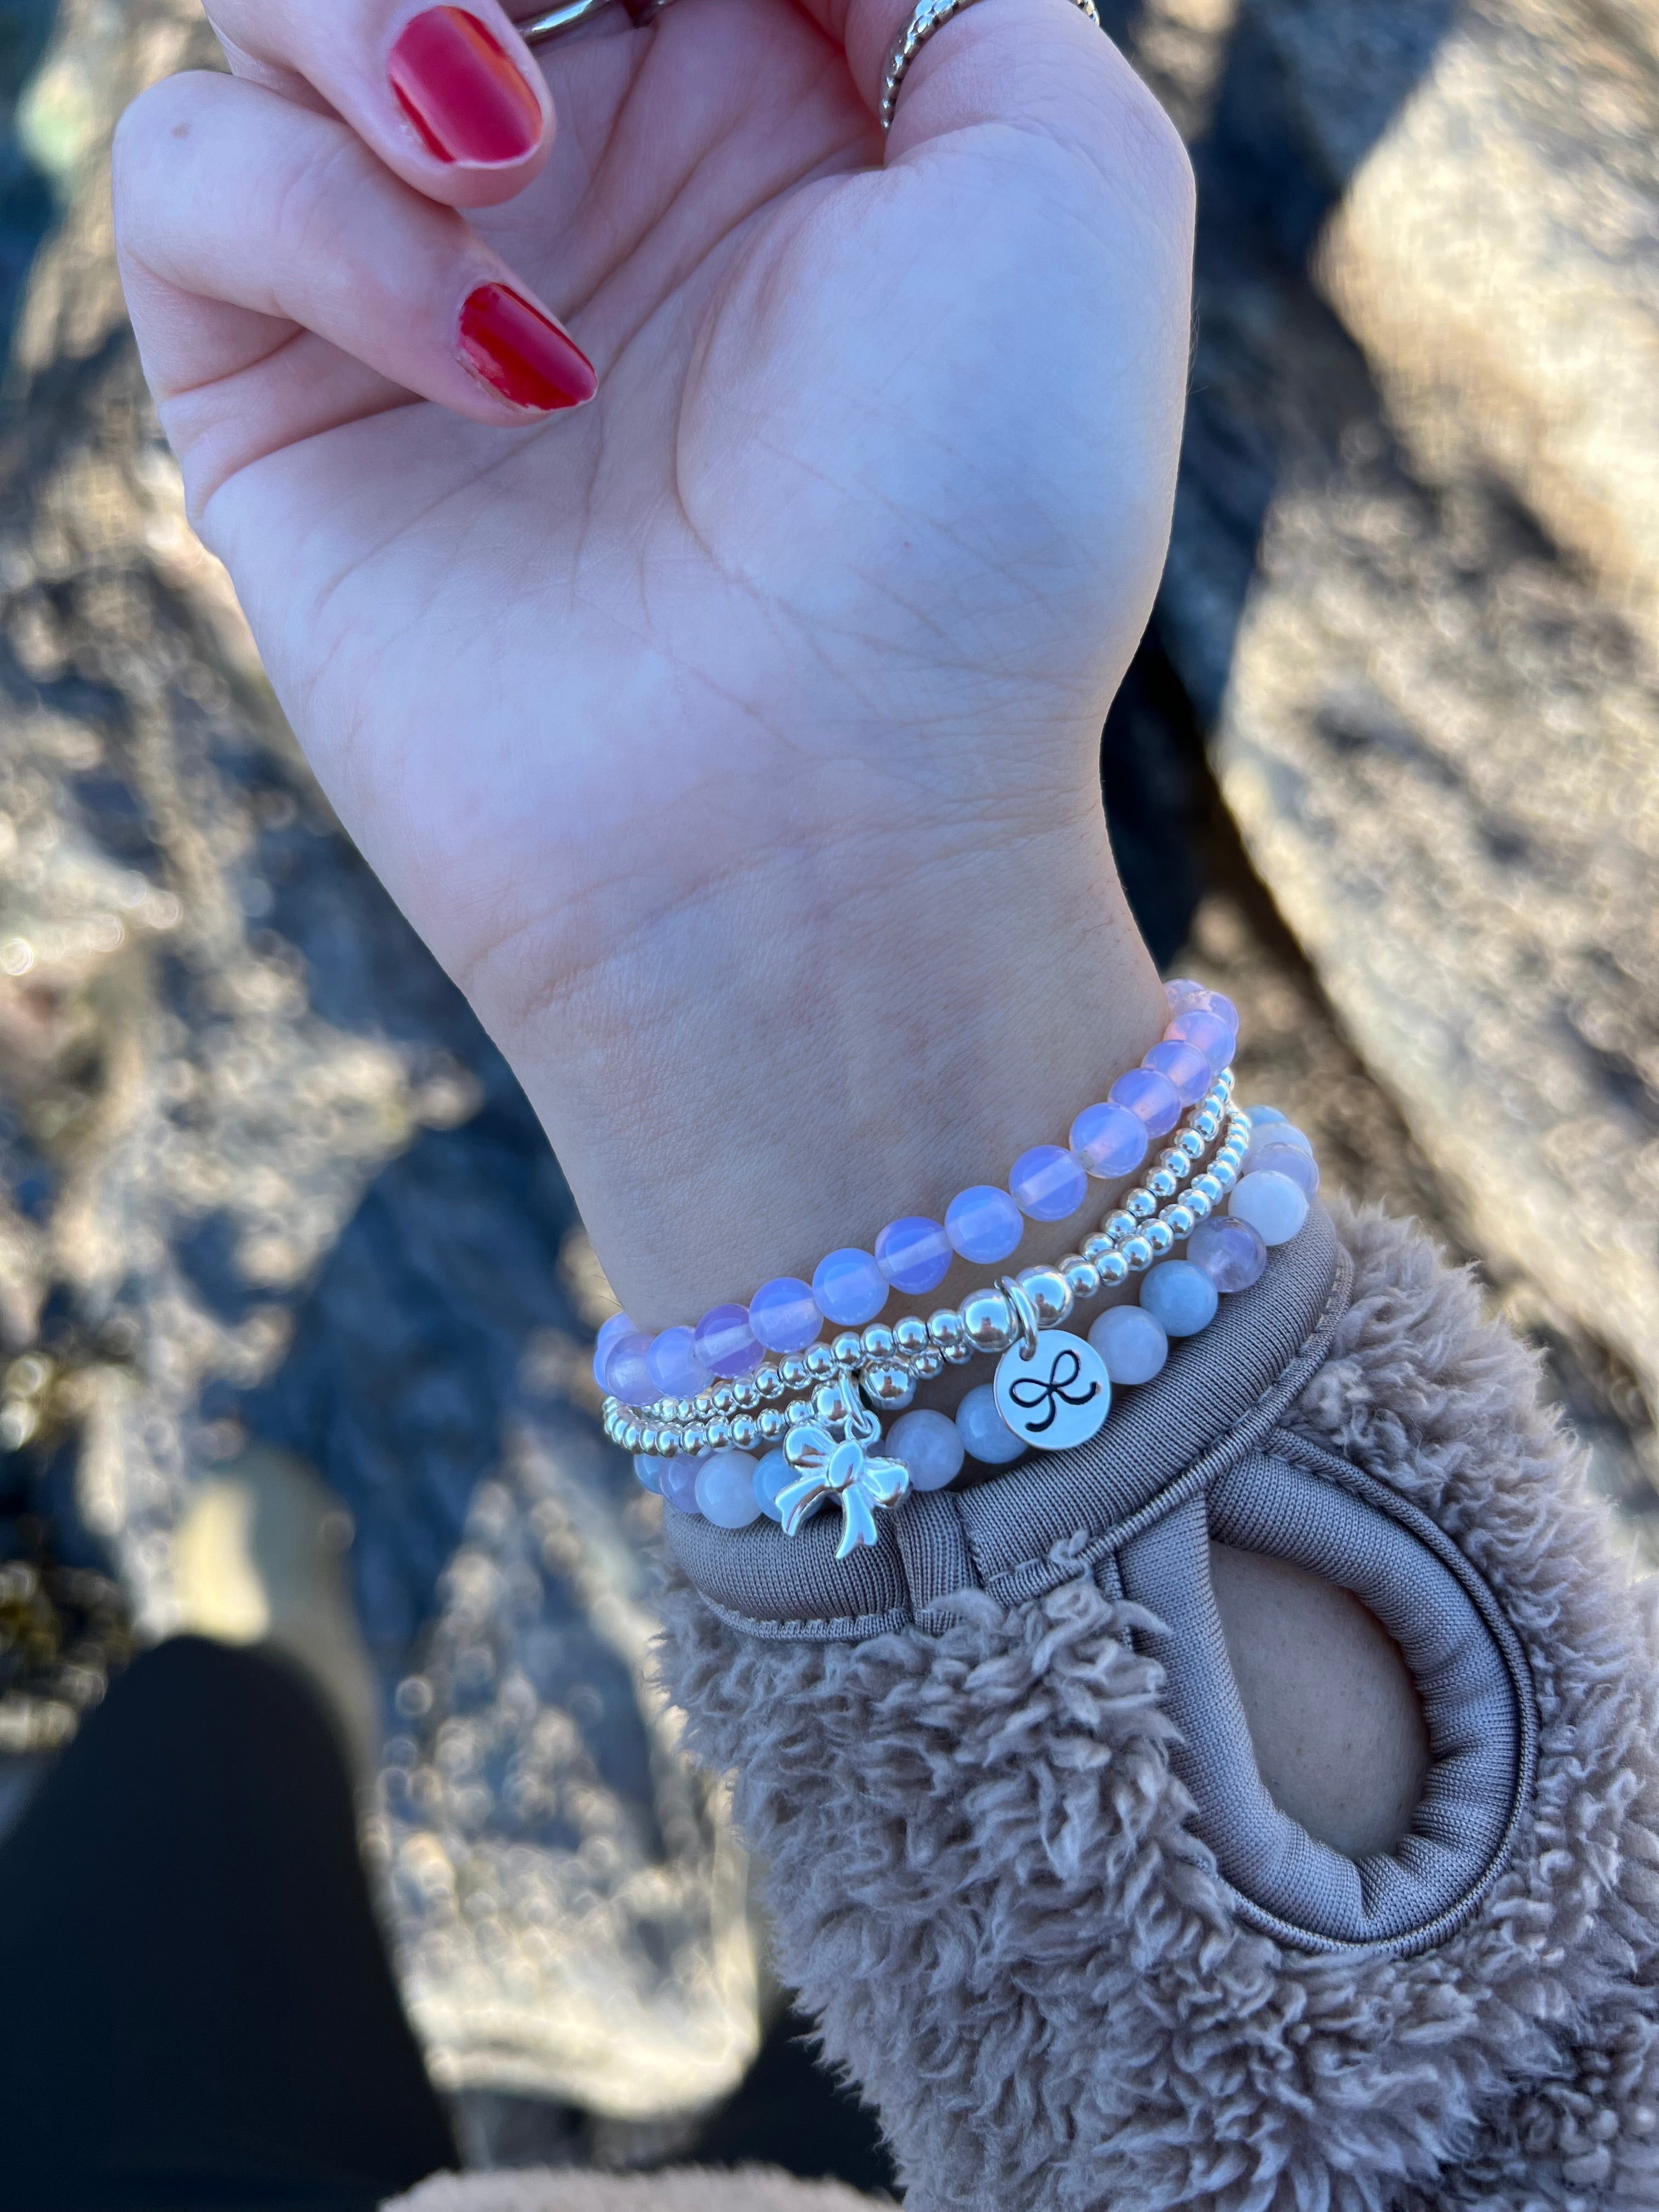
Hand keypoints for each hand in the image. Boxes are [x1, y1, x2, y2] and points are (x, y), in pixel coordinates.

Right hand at [112, 0, 1192, 1316]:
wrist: (823, 826)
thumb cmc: (978, 526)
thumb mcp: (1060, 173)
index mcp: (776, 103)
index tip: (709, 0)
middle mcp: (592, 175)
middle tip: (554, 67)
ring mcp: (422, 279)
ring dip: (371, 12)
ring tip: (500, 162)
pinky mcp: (282, 398)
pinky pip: (190, 172)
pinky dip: (313, 216)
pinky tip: (490, 366)